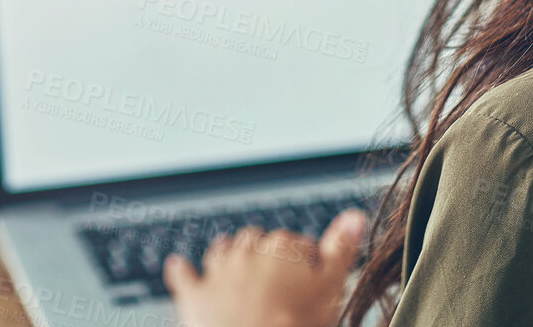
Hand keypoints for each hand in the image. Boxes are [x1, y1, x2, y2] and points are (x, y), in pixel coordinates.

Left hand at [163, 208, 367, 326]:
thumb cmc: (295, 322)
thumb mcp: (330, 286)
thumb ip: (341, 249)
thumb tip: (355, 216)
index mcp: (282, 247)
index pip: (297, 243)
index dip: (305, 260)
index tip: (310, 277)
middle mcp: (248, 251)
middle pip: (258, 243)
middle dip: (266, 255)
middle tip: (276, 278)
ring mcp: (219, 272)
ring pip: (223, 251)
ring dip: (229, 254)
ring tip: (235, 260)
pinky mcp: (195, 295)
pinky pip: (184, 276)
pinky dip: (181, 270)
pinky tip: (177, 265)